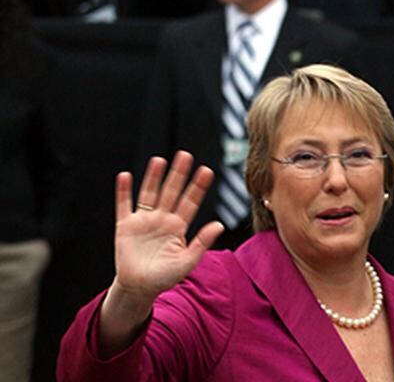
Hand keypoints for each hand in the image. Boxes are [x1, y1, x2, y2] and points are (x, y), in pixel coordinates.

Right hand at [111, 152, 221, 304]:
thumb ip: (202, 242)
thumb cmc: (164, 277)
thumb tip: (219, 225)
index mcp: (178, 227)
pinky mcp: (125, 226)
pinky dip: (124, 191)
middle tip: (186, 155)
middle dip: (178, 174)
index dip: (197, 187)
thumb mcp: (187, 262)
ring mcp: (143, 221)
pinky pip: (124, 205)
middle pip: (171, 192)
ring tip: (159, 160)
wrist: (139, 288)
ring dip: (153, 177)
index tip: (206, 171)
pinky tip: (125, 176)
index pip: (190, 202)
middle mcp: (162, 219)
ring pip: (149, 194)